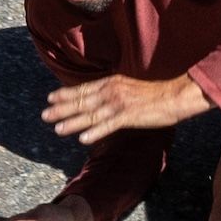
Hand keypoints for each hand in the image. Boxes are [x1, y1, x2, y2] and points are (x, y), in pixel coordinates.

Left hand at [43, 74, 203, 144]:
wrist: (176, 94)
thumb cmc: (156, 91)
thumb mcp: (130, 86)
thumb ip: (115, 90)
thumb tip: (102, 98)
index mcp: (112, 82)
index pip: (84, 89)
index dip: (66, 94)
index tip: (50, 98)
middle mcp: (112, 91)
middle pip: (82, 101)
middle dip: (62, 109)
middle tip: (44, 115)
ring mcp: (119, 104)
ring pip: (91, 115)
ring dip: (73, 122)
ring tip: (57, 129)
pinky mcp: (129, 116)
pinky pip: (108, 125)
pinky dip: (95, 132)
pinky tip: (83, 138)